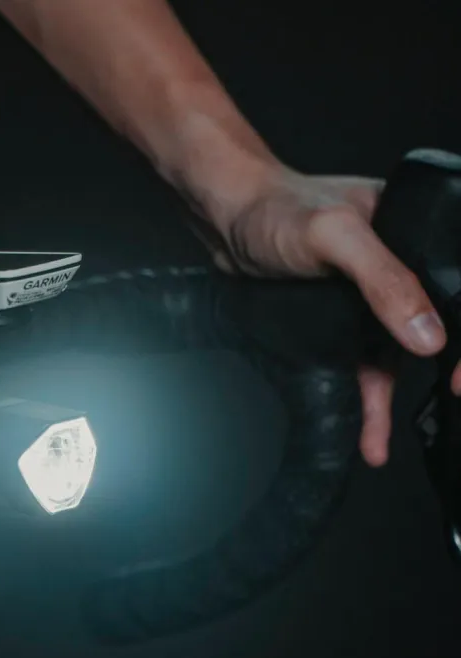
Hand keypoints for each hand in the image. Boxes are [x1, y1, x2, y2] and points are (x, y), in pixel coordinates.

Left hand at [199, 163, 450, 467]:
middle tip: (449, 399)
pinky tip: (368, 436)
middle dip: (446, 370)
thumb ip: (384, 280)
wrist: (225, 223)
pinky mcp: (343, 323)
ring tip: (383, 442)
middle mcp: (401, 268)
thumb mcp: (336, 237)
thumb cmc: (278, 211)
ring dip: (393, 401)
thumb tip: (429, 336)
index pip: (459, 284)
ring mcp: (371, 299)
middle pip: (438, 327)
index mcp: (418, 231)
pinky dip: (367, 402)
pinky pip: (364, 367)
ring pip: (398, 356)